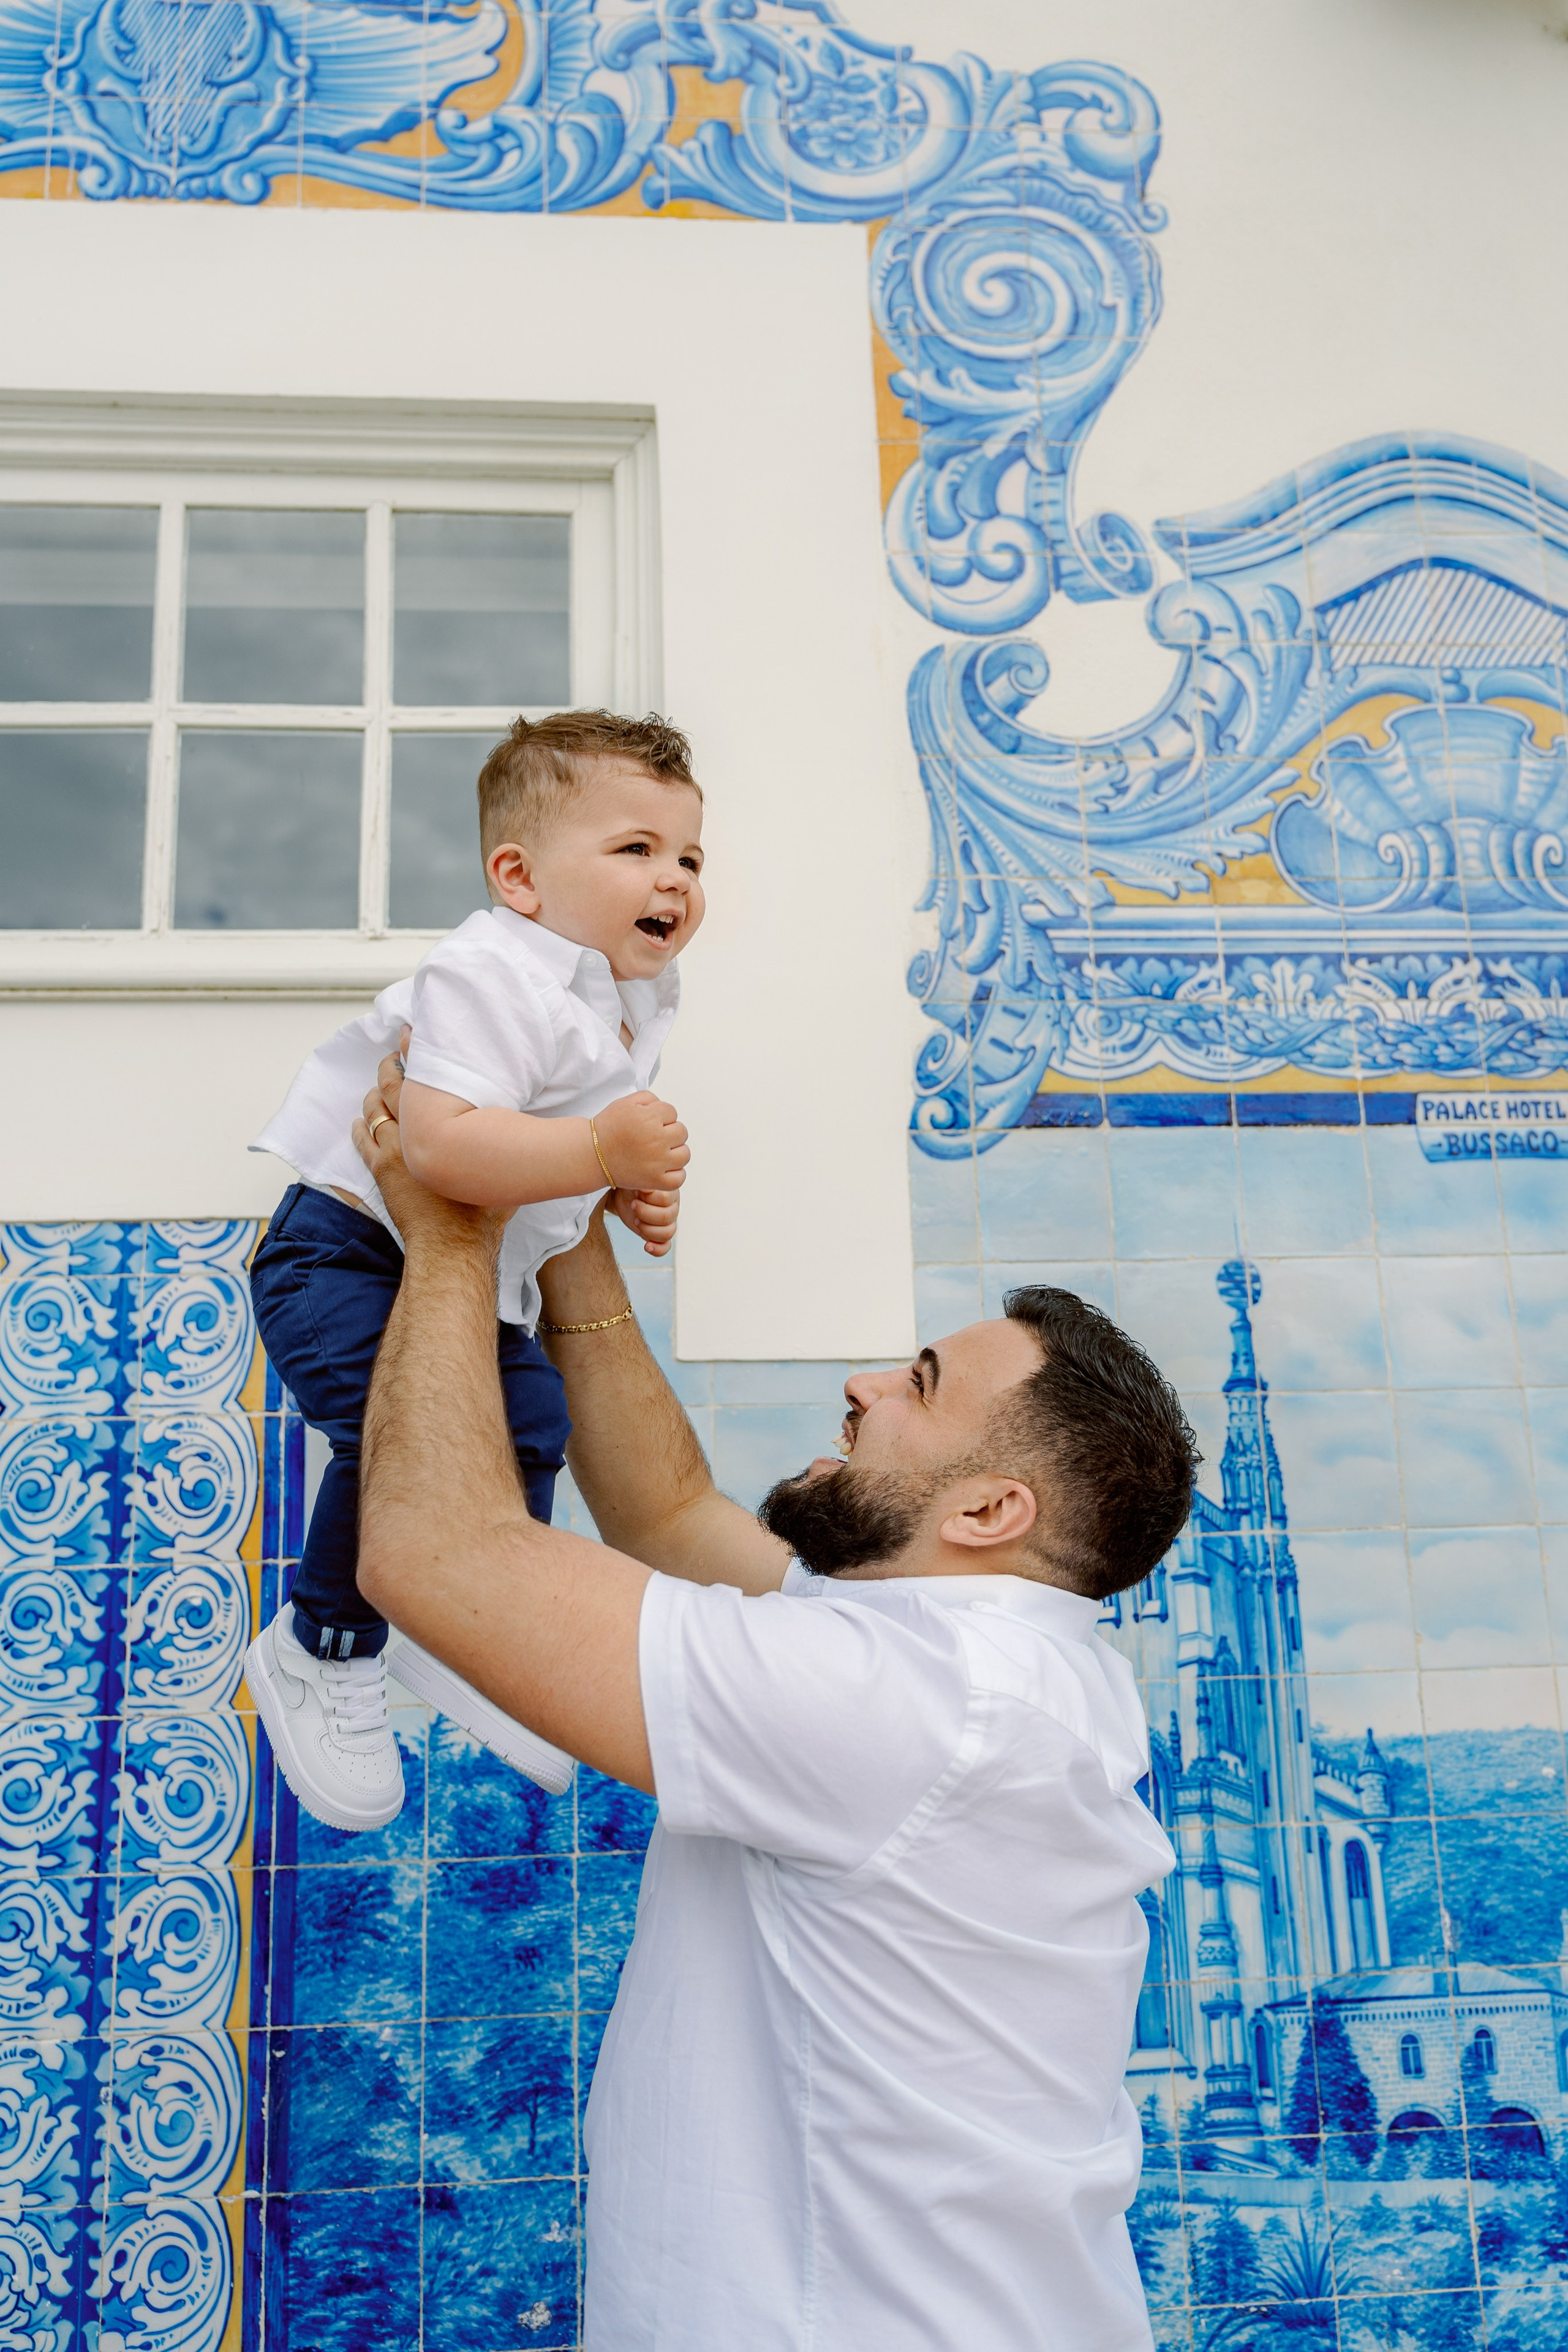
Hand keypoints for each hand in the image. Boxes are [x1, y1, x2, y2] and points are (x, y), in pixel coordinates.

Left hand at [353, 1042, 505, 1255]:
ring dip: (375, 1095)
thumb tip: (526, 1127)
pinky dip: (359, 1127)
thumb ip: (507, 1142)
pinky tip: (359, 1121)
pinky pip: (363, 1140)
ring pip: (375, 1110)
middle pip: (394, 1087)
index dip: (417, 1055)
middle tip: (394, 1057)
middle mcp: (416, 1131)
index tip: (413, 1038)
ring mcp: (395, 1151)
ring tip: (379, 1085)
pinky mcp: (382, 1171)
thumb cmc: (483, 1211)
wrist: (453, 1244)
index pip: (425, 1079)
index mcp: (447, 1125)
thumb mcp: (505, 1168)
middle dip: (392, 1069)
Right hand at [592, 1091, 689, 1192]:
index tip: (648, 1123)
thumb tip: (665, 1108)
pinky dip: (675, 1173)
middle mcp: (656, 1139)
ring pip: (684, 1154)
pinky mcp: (655, 1180)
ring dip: (675, 1152)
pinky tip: (663, 1168)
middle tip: (652, 1138)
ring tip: (659, 1153)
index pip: (672, 1112)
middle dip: (669, 1132)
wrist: (591, 1155)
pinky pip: (679, 1177)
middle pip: (681, 1132)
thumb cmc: (608, 1128)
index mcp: (650, 1118)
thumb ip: (650, 1098)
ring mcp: (657, 1162)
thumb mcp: (625, 1103)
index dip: (661, 1116)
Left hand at [610, 1186, 680, 1259]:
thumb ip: (644, 1183)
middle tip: (633, 1205)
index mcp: (670, 1191)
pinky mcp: (658, 1235)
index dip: (649, 1199)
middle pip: (667, 1217)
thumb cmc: (630, 1183)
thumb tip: (647, 1189)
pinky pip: (666, 1247)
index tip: (635, 1194)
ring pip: (668, 1233)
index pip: (666, 1199)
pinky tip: (646, 1246)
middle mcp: (672, 1207)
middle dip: (646, 1213)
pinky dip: (658, 1249)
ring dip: (649, 1229)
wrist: (621, 1193)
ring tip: (635, 1221)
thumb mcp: (636, 1179)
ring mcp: (667, 1223)